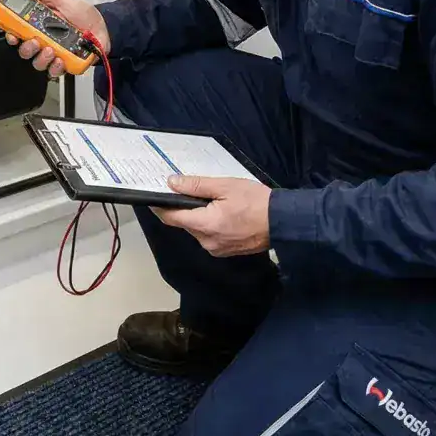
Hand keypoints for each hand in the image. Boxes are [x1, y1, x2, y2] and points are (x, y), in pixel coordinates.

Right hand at [5, 0, 109, 77]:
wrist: (105, 27)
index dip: (12, 36)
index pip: (19, 34)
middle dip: (27, 48)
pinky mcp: (65, 64)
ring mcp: (54, 54)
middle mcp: (44, 42)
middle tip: (35, 41)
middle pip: (25, 51)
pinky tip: (61, 59)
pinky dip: (56, 67)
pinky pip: (55, 71)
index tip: (13, 35)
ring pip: (38, 63)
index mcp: (39, 26)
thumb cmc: (84, 14)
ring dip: (41, 58)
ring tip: (51, 50)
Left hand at [155, 176, 271, 256]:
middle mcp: (206, 241)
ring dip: (198, 216)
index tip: (152, 197)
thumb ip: (196, 185)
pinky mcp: (225, 251)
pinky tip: (222, 213)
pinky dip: (209, 224)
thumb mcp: (225, 186)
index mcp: (204, 225)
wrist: (283, 222)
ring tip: (211, 200)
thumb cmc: (256, 202)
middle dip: (183, 208)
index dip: (159, 207)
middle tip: (188, 190)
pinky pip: (209, 236)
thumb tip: (172, 183)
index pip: (171, 218)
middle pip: (184, 223)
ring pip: (197, 230)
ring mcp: (216, 249)